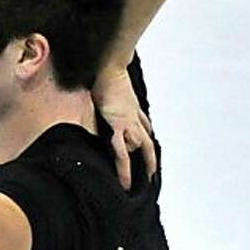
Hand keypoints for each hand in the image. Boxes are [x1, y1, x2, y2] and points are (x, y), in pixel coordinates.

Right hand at [92, 66, 157, 189]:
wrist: (109, 67)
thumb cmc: (106, 73)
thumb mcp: (110, 87)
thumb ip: (107, 95)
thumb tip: (99, 97)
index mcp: (132, 108)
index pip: (143, 125)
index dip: (145, 135)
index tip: (144, 146)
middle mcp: (134, 117)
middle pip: (147, 139)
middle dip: (150, 158)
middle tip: (151, 174)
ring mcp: (129, 121)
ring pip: (141, 145)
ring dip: (139, 162)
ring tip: (133, 182)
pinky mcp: (119, 124)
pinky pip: (122, 150)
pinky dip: (123, 166)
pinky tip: (124, 180)